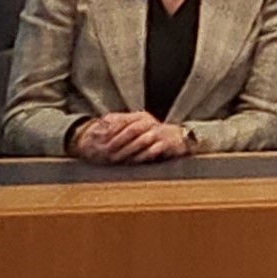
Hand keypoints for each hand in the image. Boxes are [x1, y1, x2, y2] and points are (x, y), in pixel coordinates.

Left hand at [69, 112, 191, 163]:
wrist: (177, 138)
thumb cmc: (150, 135)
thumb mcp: (135, 128)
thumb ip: (119, 125)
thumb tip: (100, 125)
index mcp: (141, 117)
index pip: (124, 120)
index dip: (111, 131)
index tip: (99, 141)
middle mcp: (151, 123)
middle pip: (132, 129)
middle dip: (118, 142)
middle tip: (106, 152)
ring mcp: (160, 133)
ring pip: (142, 140)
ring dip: (128, 150)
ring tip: (117, 158)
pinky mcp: (168, 143)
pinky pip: (153, 150)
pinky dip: (141, 156)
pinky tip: (132, 161)